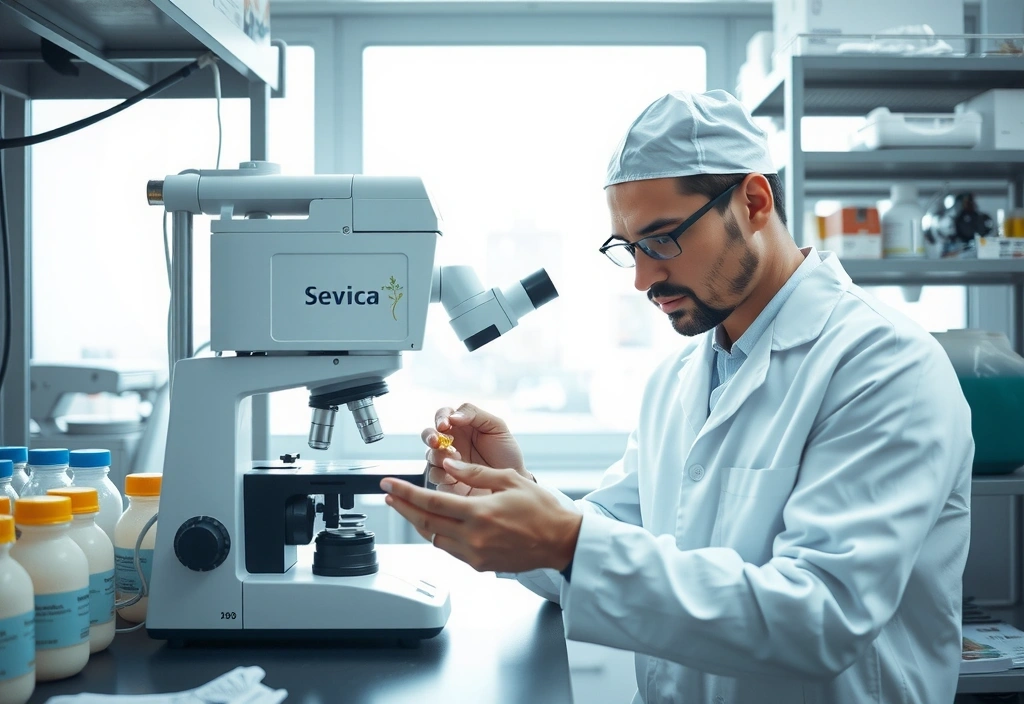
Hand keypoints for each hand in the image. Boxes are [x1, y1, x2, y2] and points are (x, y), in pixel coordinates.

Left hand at [381, 457, 580, 573]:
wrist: (561, 542)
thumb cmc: (542, 509)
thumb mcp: (510, 480)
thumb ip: (475, 474)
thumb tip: (448, 466)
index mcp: (479, 513)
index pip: (431, 503)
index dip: (405, 493)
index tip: (388, 485)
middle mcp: (474, 537)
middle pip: (425, 523)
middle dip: (402, 508)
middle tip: (388, 496)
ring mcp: (475, 554)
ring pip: (434, 538)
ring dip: (418, 522)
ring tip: (407, 508)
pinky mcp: (480, 565)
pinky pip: (449, 549)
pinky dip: (438, 535)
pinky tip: (435, 524)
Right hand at [422, 403, 530, 495]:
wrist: (515, 484)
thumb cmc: (506, 453)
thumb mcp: (496, 427)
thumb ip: (474, 414)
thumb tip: (453, 416)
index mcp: (460, 427)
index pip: (442, 416)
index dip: (440, 418)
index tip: (444, 425)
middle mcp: (450, 444)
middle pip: (429, 435)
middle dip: (430, 437)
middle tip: (437, 442)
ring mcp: (447, 464)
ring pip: (430, 458)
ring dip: (439, 457)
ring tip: (457, 460)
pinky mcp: (446, 484)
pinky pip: (436, 480)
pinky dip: (443, 476)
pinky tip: (456, 477)